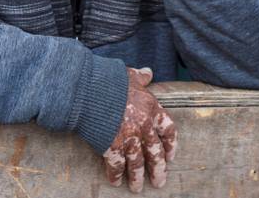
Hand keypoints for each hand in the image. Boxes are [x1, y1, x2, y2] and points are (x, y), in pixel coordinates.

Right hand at [103, 67, 177, 192]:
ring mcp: (128, 138)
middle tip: (159, 181)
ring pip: (137, 163)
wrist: (88, 88)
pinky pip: (116, 165)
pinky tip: (115, 181)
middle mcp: (143, 126)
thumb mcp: (129, 75)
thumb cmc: (109, 79)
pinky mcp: (111, 146)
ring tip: (137, 188)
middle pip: (155, 152)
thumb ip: (141, 78)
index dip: (170, 145)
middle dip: (158, 169)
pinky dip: (116, 174)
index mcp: (151, 109)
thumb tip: (148, 73)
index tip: (170, 156)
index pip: (168, 131)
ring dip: (137, 177)